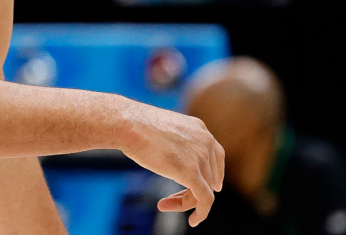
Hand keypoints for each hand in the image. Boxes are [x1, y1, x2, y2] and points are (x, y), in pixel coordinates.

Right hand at [117, 101, 224, 225]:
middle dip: (193, 190)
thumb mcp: (164, 131)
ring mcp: (201, 156)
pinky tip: (193, 221)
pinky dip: (201, 213)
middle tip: (172, 200)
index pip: (216, 155)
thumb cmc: (136, 126)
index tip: (214, 187)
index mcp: (199, 128)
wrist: (129, 124)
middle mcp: (205, 141)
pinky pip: (204, 199)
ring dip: (186, 202)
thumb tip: (173, 158)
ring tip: (165, 205)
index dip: (216, 173)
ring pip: (204, 189)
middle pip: (209, 175)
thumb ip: (174, 143)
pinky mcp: (192, 173)